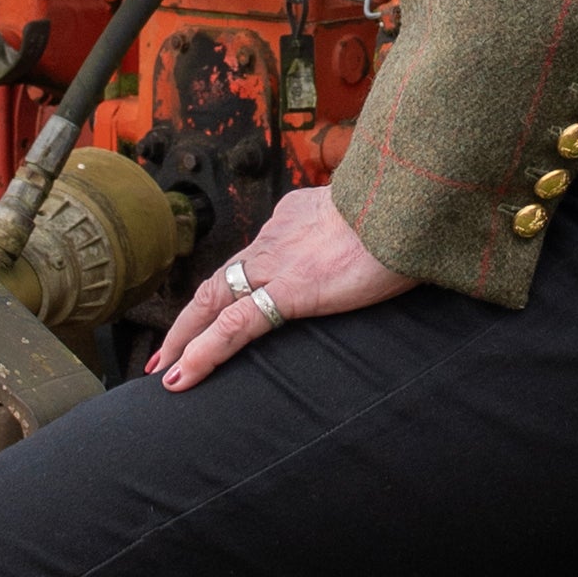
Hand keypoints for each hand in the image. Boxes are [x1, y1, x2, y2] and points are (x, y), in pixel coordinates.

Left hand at [148, 185, 413, 389]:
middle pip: (219, 281)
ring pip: (213, 302)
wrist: (411, 199)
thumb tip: (374, 248)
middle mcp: (276, 238)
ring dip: (184, 338)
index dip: (229, 287)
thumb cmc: (406, 211)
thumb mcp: (374, 218)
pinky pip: (234, 326)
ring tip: (166, 372)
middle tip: (168, 351)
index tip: (217, 311)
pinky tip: (182, 377)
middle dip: (190, 319)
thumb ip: (359, 234)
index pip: (251, 257)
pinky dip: (203, 352)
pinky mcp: (291, 289)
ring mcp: (278, 263)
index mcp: (293, 218)